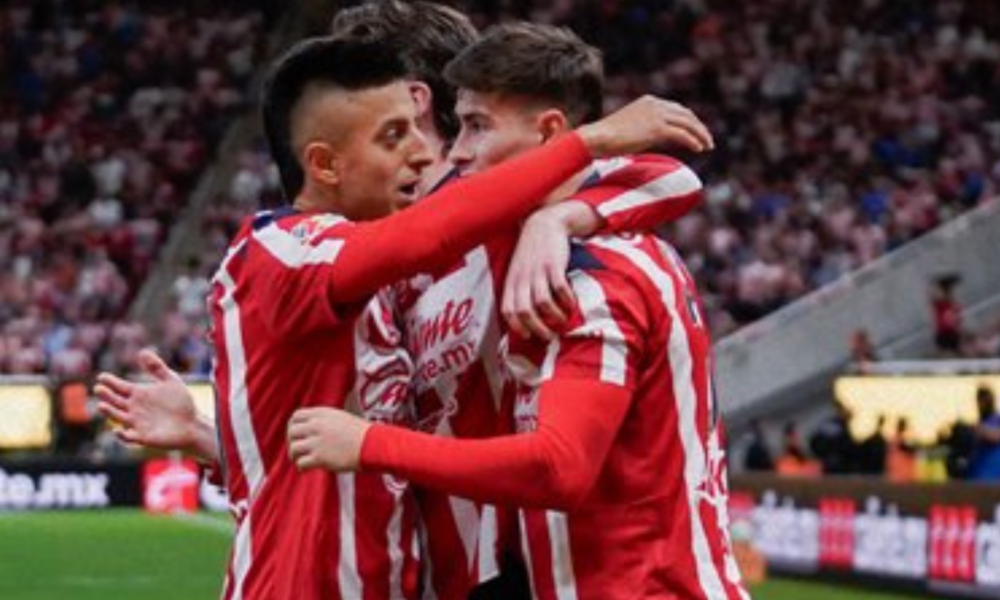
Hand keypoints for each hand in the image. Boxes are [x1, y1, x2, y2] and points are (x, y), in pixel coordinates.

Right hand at [94, 349, 216, 460]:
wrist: (193, 424)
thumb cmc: (181, 402)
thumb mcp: (171, 381)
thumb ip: (157, 367)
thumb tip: (142, 352)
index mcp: (138, 394)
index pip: (119, 386)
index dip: (110, 382)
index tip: (102, 377)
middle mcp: (134, 408)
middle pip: (115, 400)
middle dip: (106, 395)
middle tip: (98, 388)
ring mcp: (136, 422)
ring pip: (118, 417)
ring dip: (109, 412)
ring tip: (102, 406)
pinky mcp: (142, 437)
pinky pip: (128, 437)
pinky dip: (121, 435)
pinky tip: (118, 430)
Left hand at [287, 407, 371, 471]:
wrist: (373, 444)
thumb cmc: (362, 433)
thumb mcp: (341, 418)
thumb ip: (325, 420)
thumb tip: (312, 429)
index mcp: (322, 413)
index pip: (296, 416)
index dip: (293, 426)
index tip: (296, 435)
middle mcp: (316, 425)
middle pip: (291, 432)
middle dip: (291, 442)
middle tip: (296, 450)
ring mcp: (317, 442)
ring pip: (293, 448)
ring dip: (294, 456)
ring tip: (300, 460)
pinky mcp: (320, 458)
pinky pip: (301, 463)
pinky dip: (300, 467)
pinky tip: (305, 469)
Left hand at [503, 204, 583, 339]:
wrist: (544, 223)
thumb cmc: (531, 252)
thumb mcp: (518, 270)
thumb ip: (518, 291)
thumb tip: (525, 318)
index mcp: (512, 282)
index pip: (508, 311)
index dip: (517, 327)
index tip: (528, 336)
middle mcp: (522, 278)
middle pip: (525, 312)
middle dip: (538, 329)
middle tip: (550, 336)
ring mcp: (537, 271)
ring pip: (542, 303)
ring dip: (554, 317)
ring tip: (563, 321)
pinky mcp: (553, 264)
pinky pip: (559, 288)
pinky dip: (567, 300)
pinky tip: (572, 304)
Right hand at [577, 95, 713, 157]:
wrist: (597, 137)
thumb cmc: (607, 137)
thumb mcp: (630, 126)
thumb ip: (645, 128)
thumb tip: (653, 139)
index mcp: (649, 101)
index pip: (676, 109)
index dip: (689, 120)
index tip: (696, 131)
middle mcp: (655, 104)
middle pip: (685, 114)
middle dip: (698, 127)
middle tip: (707, 139)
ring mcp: (656, 115)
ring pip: (687, 123)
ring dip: (700, 134)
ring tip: (708, 145)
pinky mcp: (656, 128)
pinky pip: (681, 134)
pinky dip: (693, 141)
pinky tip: (699, 149)